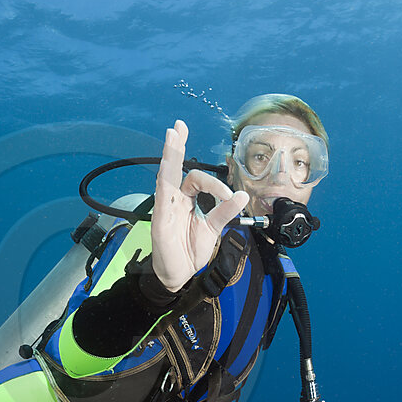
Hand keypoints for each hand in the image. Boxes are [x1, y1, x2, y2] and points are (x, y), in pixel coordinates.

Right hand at [151, 120, 248, 292]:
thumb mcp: (214, 228)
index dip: (215, 184)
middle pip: (174, 167)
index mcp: (185, 200)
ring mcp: (165, 208)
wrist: (181, 276)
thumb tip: (241, 194)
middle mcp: (173, 200)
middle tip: (178, 125)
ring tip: (172, 136)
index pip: (197, 180)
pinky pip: (163, 197)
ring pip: (166, 176)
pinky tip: (167, 166)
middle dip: (176, 145)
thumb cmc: (191, 251)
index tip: (230, 196)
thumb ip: (225, 211)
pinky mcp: (160, 220)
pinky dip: (166, 181)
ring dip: (169, 155)